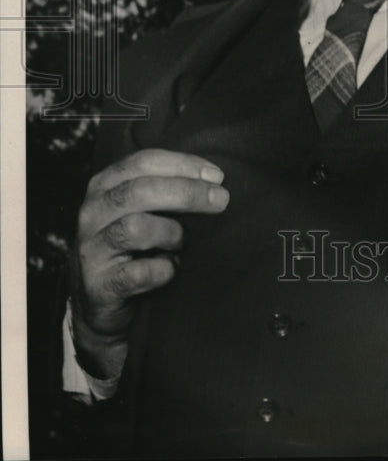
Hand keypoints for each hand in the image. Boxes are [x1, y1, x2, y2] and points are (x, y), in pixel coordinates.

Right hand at [69, 148, 228, 378]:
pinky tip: (172, 269)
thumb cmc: (132, 244)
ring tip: (184, 241)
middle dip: (187, 193)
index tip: (217, 176)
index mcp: (104, 186)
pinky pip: (136, 274)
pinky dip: (162, 270)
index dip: (183, 165)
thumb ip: (166, 188)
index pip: (143, 162)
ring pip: (134, 228)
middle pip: (140, 191)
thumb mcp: (141, 208)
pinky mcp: (98, 285)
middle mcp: (92, 213)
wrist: (100, 301)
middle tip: (221, 200)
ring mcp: (92, 250)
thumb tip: (214, 180)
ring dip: (171, 232)